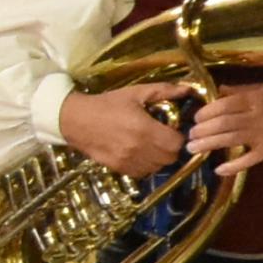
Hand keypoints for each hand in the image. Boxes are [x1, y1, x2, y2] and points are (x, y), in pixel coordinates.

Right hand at [58, 86, 185, 178]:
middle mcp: (137, 149)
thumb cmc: (107, 104)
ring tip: (154, 145)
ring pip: (157, 167)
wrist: (75, 119)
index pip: (176, 143)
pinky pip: (141, 173)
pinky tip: (141, 153)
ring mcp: (127, 161)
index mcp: (145, 129)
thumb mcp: (136, 93)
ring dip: (160, 158)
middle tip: (166, 137)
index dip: (180, 137)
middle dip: (172, 148)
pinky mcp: (117, 168)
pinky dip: (146, 166)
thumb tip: (187, 89)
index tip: (175, 129)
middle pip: (170, 158)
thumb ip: (164, 91)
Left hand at [184, 83, 262, 177]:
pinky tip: (218, 169)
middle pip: (222, 124)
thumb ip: (242, 90)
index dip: (206, 112)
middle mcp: (257, 116)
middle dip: (202, 130)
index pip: (223, 105)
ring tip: (192, 149)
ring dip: (208, 145)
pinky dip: (232, 166)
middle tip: (189, 135)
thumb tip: (217, 91)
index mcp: (256, 99)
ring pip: (229, 141)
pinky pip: (248, 160)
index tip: (195, 118)